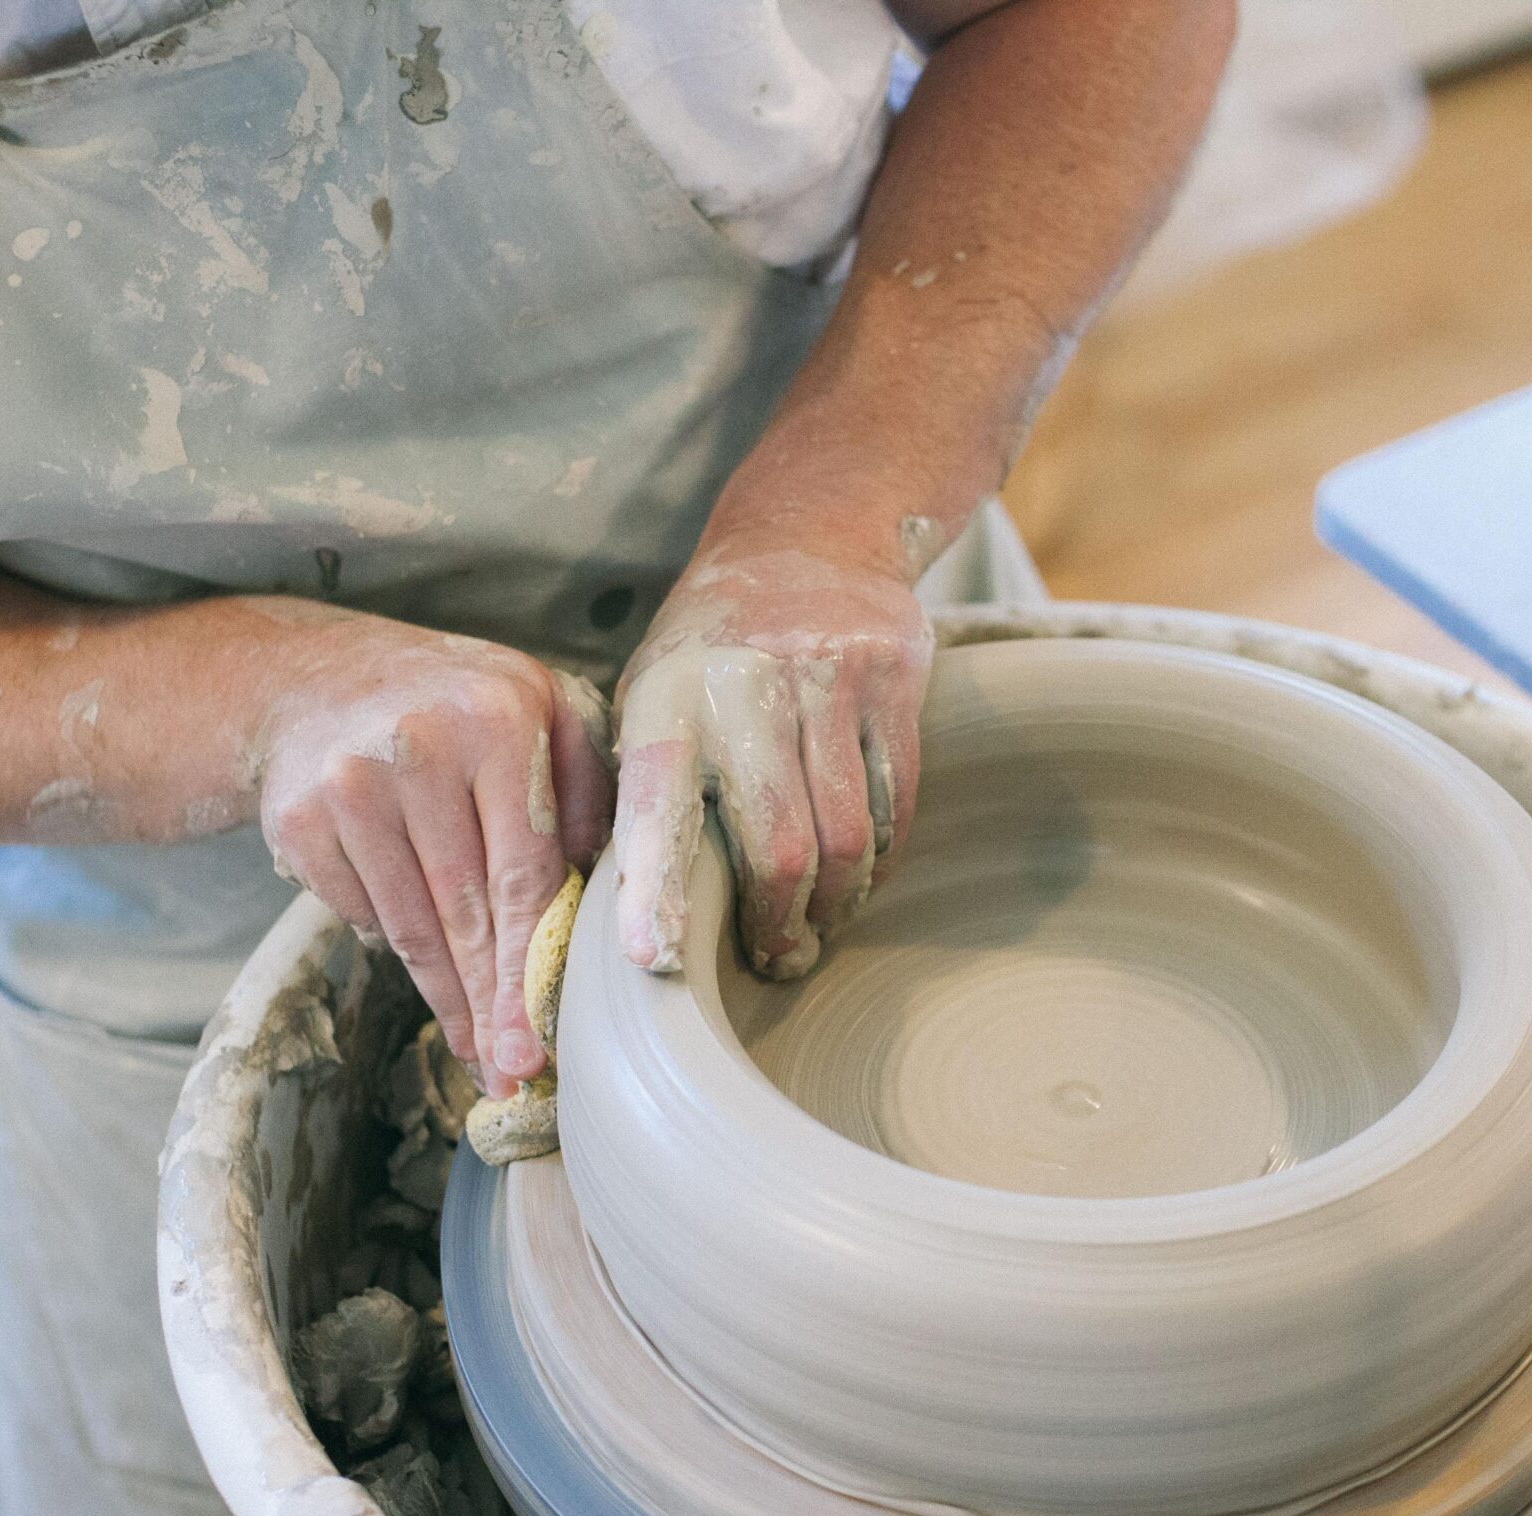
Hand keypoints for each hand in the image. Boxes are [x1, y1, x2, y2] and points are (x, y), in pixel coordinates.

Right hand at [257, 616, 613, 1096]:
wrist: (308, 677)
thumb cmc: (453, 704)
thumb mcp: (536, 708)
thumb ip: (586, 786)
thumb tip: (611, 894)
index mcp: (496, 720)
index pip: (524, 872)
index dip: (532, 966)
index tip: (544, 1038)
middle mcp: (417, 748)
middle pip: (466, 914)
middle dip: (493, 1007)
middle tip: (513, 1073)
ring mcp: (348, 787)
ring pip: (410, 929)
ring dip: (447, 1000)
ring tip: (477, 1052)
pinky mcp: (298, 822)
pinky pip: (362, 915)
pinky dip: (395, 943)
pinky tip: (424, 961)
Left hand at [612, 550, 933, 978]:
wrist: (807, 537)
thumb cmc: (709, 653)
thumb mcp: (651, 696)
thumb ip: (644, 790)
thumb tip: (635, 921)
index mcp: (666, 697)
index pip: (655, 808)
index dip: (655, 890)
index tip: (653, 960)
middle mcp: (745, 684)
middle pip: (778, 849)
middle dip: (781, 926)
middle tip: (779, 963)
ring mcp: (829, 675)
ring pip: (848, 837)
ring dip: (836, 903)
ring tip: (821, 925)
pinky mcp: (896, 677)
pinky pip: (895, 803)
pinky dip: (878, 857)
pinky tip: (859, 872)